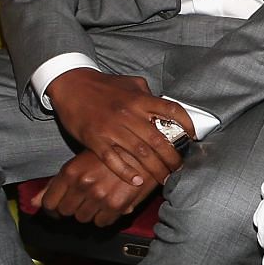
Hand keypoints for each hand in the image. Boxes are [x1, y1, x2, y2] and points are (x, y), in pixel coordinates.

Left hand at [36, 149, 158, 225]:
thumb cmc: (111, 153)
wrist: (143, 152)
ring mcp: (99, 196)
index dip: (52, 208)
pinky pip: (101, 222)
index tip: (57, 208)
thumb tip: (33, 202)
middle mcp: (83, 185)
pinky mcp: (116, 205)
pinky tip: (108, 204)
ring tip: (97, 199)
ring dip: (88, 212)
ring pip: (83, 218)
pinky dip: (104, 217)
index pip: (49, 202)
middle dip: (72, 208)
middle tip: (81, 200)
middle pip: (66, 212)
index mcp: (71, 171)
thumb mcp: (79, 162)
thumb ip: (55, 184)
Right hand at [46, 68, 187, 190]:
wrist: (71, 85)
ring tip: (164, 179)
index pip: (170, 110)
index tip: (192, 138)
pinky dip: (127, 172)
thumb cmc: (103, 85)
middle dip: (172, 157)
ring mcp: (112, 128)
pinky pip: (114, 160)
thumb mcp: (129, 83)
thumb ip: (147, 94)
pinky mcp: (96, 140)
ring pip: (140, 153)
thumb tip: (164, 105)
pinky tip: (138, 181)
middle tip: (179, 168)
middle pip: (158, 139)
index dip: (186, 124)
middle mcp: (129, 114)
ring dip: (155, 169)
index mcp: (140, 99)